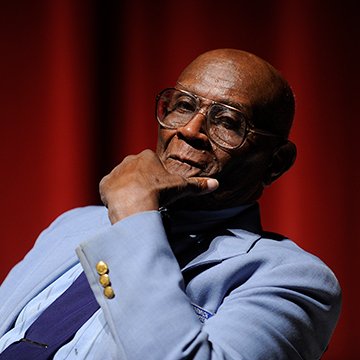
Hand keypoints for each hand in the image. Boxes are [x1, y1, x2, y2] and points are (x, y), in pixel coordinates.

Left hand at [99, 149, 218, 223]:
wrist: (134, 204)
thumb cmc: (158, 192)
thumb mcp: (180, 187)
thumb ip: (197, 185)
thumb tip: (216, 184)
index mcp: (147, 156)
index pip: (151, 164)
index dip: (155, 177)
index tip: (157, 189)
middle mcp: (129, 160)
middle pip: (135, 171)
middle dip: (140, 181)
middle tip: (147, 196)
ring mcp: (115, 172)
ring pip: (122, 179)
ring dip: (126, 189)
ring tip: (135, 202)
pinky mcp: (104, 184)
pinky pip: (108, 188)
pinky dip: (114, 196)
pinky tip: (122, 204)